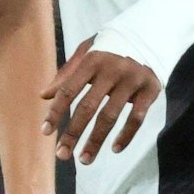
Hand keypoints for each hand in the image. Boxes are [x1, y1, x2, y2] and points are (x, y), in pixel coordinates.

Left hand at [42, 38, 161, 164]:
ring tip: (84, 159)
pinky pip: (137, 118)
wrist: (150, 34)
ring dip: (96, 141)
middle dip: (73, 133)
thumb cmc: (111, 48)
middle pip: (88, 107)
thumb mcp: (87, 52)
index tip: (46, 132)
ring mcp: (132, 80)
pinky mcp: (150, 89)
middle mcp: (112, 70)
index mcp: (92, 60)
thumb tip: (43, 96)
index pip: (69, 90)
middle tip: (62, 155)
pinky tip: (114, 149)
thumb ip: (67, 74)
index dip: (56, 112)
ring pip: (111, 116)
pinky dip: (126, 136)